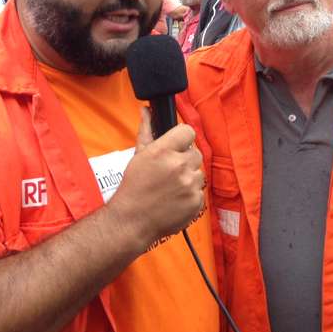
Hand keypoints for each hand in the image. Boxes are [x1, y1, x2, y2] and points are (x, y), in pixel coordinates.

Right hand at [109, 107, 204, 251]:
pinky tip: (175, 199)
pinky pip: (200, 191)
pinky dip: (190, 194)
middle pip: (195, 153)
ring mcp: (190, 184)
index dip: (183, 138)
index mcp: (164, 151)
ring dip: (189, 177)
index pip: (188, 131)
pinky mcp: (197, 201)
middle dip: (185, 160)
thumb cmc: (134, 187)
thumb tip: (146, 110)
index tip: (177, 146)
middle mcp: (179, 165)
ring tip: (171, 187)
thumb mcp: (138, 155)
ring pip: (198, 172)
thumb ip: (146, 130)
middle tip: (170, 171)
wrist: (133, 221)